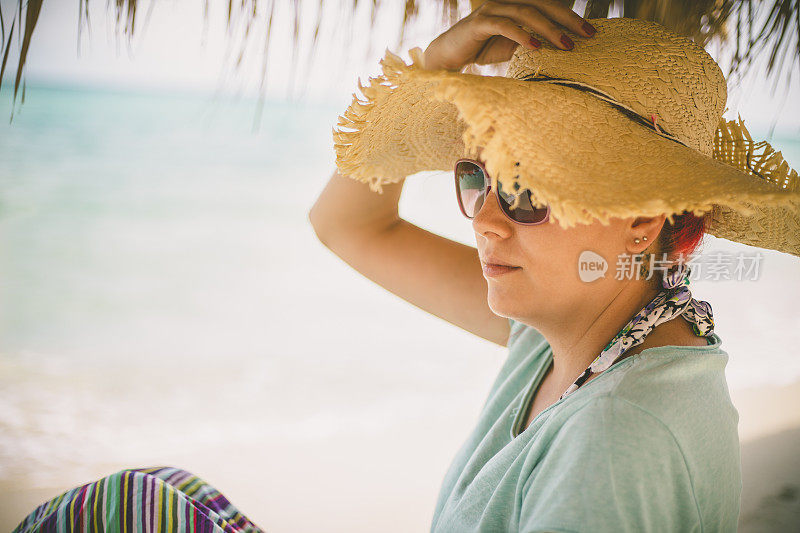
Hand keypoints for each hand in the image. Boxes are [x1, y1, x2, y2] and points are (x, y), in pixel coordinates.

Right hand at [422, 0, 595, 71]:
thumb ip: (533, 41)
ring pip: (526, 14)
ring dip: (549, 29)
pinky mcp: (479, 23)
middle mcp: (506, 1)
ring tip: (566, 45)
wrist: (448, 56)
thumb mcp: (513, 46)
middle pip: (542, 5)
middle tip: (587, 35)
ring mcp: (492, 9)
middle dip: (567, 19)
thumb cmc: (482, 50)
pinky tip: (536, 47)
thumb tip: (560, 48)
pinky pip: (504, 25)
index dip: (570, 16)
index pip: (548, 6)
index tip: (590, 32)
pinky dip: (522, 35)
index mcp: (516, 4)